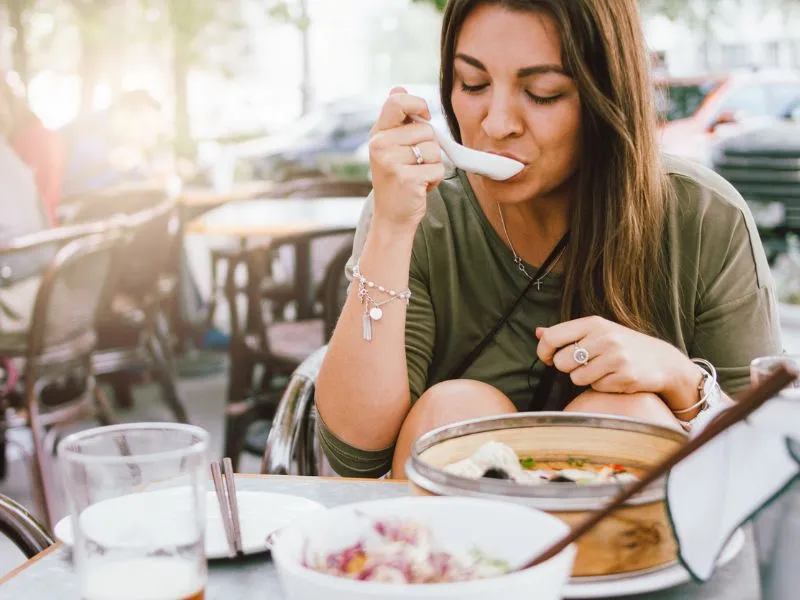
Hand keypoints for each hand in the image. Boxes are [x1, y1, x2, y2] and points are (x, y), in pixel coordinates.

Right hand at [368, 87, 445, 229]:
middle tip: (415, 164)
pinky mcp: (406, 178)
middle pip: (425, 130)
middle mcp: (380, 145)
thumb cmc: (397, 179)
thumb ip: (398, 119)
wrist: (392, 216)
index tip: (425, 116)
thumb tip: (398, 87)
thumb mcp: (391, 146)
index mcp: (378, 133)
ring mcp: (391, 162)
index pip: (397, 102)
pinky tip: (420, 187)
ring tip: (417, 175)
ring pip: (434, 149)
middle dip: (429, 148)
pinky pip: (437, 168)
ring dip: (433, 164)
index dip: (417, 103)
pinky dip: (435, 180)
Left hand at [535, 316, 699, 401]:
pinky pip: (596, 387)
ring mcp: (616, 357)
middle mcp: (604, 337)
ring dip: (585, 378)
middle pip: (561, 362)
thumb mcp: (596, 331)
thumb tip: (538, 332)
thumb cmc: (622, 345)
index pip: (552, 337)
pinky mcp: (626, 376)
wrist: (662, 360)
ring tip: (602, 370)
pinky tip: (615, 377)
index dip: (544, 351)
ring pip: (576, 378)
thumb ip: (566, 333)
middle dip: (568, 368)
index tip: (548, 358)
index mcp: (593, 323)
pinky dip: (601, 386)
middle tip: (584, 364)